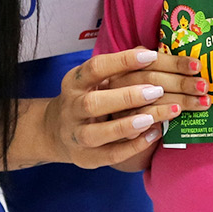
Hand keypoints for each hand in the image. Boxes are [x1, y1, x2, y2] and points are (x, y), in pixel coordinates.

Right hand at [37, 48, 191, 168]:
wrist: (56, 132)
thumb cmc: (86, 99)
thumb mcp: (94, 80)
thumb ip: (118, 69)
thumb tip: (149, 54)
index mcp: (74, 83)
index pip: (95, 68)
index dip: (122, 61)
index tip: (151, 56)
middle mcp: (71, 108)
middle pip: (92, 103)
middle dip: (126, 97)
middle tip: (156, 91)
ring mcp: (76, 135)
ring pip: (96, 133)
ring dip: (125, 125)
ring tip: (152, 118)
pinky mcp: (86, 158)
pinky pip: (109, 155)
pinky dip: (133, 147)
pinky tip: (154, 135)